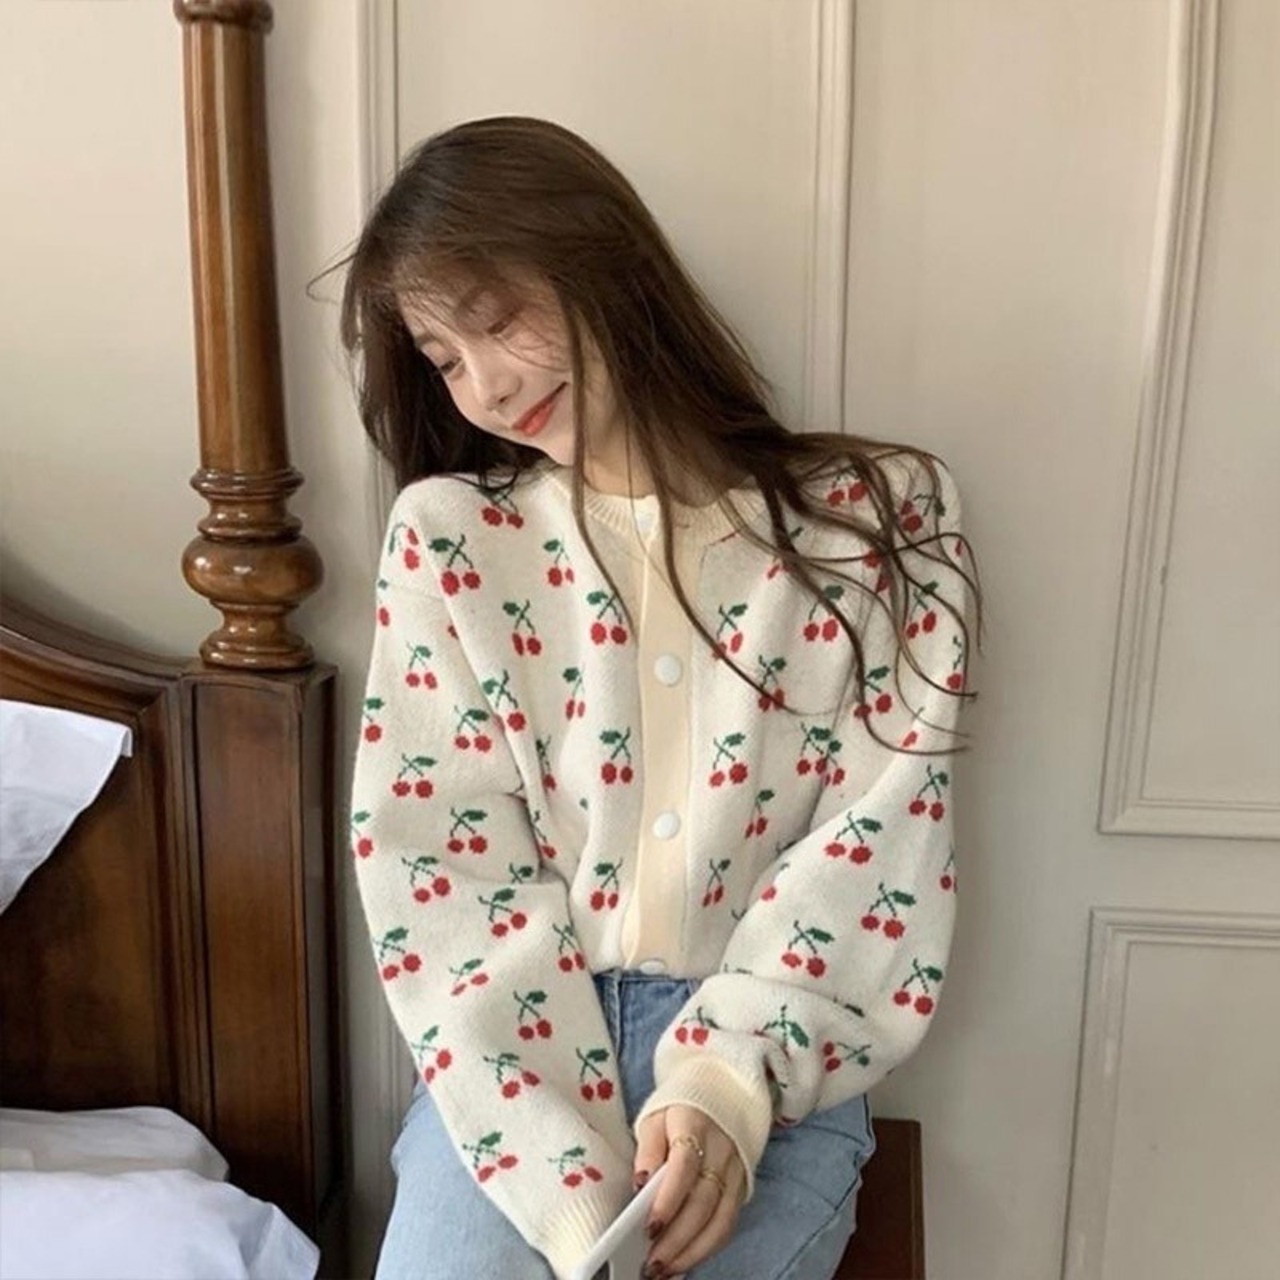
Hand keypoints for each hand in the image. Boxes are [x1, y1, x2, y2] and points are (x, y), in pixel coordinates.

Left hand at [633, 1104, 745, 1278]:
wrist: (722, 1090)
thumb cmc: (680, 1108)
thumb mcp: (655, 1116)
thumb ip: (648, 1149)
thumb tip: (640, 1185)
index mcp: (695, 1124)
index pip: (684, 1167)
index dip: (668, 1200)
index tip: (650, 1228)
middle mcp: (721, 1150)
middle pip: (703, 1201)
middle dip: (677, 1239)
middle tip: (652, 1264)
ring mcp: (736, 1170)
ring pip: (721, 1219)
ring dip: (694, 1251)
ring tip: (667, 1270)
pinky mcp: (743, 1186)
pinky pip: (729, 1223)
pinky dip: (709, 1247)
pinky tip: (687, 1260)